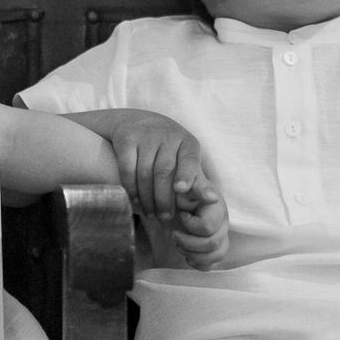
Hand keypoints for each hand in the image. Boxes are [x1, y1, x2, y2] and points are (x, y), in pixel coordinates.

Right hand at [105, 109, 204, 223]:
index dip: (186, 174)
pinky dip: (131, 187)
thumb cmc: (167, 150)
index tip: (181, 189)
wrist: (137, 121)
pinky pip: (127, 168)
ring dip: (147, 198)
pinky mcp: (127, 138)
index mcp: (186, 142)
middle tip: (164, 217)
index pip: (189, 158)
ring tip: (150, 214)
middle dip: (164, 198)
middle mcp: (167, 135)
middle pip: (164, 171)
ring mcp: (146, 135)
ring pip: (145, 172)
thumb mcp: (184, 160)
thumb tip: (213, 200)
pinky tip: (134, 201)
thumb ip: (197, 182)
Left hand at [169, 175, 229, 270]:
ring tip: (178, 244)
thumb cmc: (181, 186)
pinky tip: (186, 255)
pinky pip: (212, 263)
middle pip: (212, 243)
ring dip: (192, 254)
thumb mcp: (185, 180)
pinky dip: (198, 263)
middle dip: (188, 242)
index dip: (190, 224)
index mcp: (216, 207)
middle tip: (173, 234)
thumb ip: (193, 183)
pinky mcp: (213, 247)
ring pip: (216, 255)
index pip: (207, 227)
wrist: (177, 192)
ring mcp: (220, 235)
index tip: (181, 213)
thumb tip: (202, 194)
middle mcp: (222, 222)